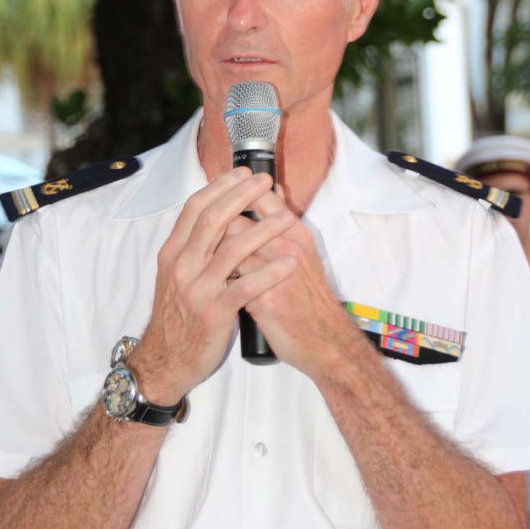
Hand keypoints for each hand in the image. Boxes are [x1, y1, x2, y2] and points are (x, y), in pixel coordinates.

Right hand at [129, 168, 296, 401]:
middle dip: (242, 196)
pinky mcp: (214, 313)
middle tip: (265, 181)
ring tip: (288, 218)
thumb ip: (196, 246)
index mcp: (173, 252)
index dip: (220, 187)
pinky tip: (290, 263)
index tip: (242, 172)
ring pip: (232, 249)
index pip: (195, 208)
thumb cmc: (179, 314)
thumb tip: (221, 213)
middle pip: (213, 220)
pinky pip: (246, 288)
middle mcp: (182, 266)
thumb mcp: (178, 275)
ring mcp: (197, 289)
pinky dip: (270, 273)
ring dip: (263, 230)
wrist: (166, 360)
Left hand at [228, 187, 366, 379]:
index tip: (219, 205)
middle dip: (215, 231)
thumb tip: (274, 190)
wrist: (324, 339)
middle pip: (236, 221)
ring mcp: (275, 272)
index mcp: (295, 231)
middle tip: (205, 242)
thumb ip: (284, 221)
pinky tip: (217, 286)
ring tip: (209, 264)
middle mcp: (287, 246)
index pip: (260, 198)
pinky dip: (221, 281)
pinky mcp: (265, 298)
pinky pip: (231, 281)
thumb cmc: (310, 295)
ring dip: (214, 256)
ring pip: (229, 250)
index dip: (234, 198)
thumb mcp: (304, 251)